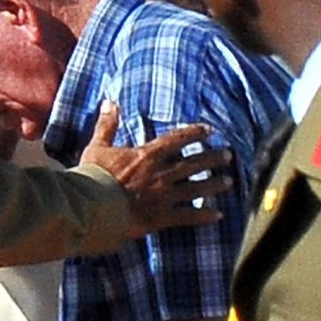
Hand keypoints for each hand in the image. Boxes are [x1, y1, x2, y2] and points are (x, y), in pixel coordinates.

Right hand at [81, 106, 235, 232]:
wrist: (92, 209)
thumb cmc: (92, 178)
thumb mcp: (97, 147)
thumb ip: (107, 125)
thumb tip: (109, 102)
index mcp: (147, 156)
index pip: (177, 139)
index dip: (194, 133)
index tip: (209, 130)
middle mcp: (161, 174)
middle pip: (194, 164)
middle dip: (212, 158)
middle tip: (228, 155)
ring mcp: (163, 197)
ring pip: (196, 189)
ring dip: (214, 185)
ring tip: (229, 182)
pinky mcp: (161, 218)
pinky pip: (188, 216)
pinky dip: (204, 216)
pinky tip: (219, 215)